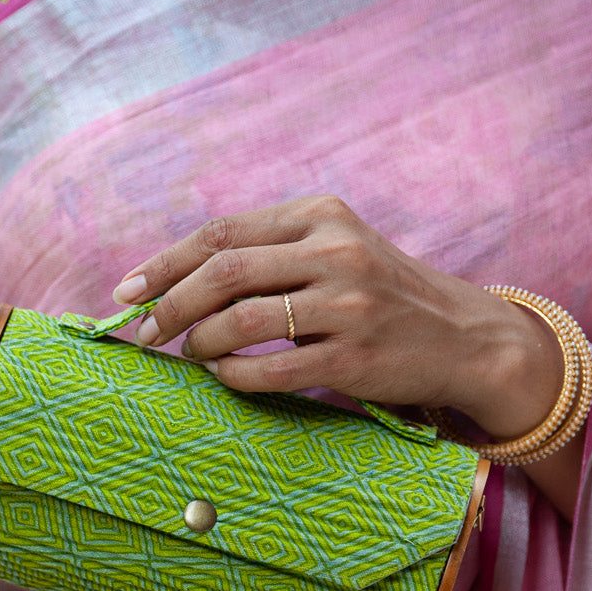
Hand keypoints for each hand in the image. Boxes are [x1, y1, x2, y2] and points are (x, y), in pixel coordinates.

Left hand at [113, 195, 562, 440]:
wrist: (464, 337)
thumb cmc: (381, 295)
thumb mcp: (335, 248)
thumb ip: (270, 253)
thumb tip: (175, 282)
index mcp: (320, 214)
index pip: (221, 233)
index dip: (164, 264)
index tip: (127, 291)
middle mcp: (334, 251)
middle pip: (223, 272)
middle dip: (171, 305)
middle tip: (147, 334)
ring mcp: (348, 304)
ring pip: (240, 320)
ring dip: (200, 342)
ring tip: (190, 355)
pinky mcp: (356, 356)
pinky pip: (270, 368)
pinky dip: (234, 375)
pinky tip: (224, 376)